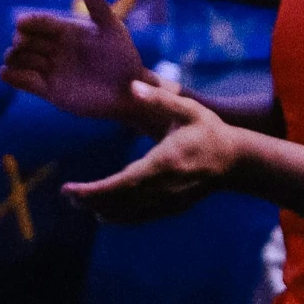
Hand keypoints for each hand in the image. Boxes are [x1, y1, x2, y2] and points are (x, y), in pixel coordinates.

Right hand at [1, 0, 160, 124]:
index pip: (43, 22)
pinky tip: (4, 73)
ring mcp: (51, 69)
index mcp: (68, 30)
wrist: (127, 91)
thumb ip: (99, 8)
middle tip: (18, 42)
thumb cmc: (123, 57)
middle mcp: (56, 48)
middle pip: (30, 41)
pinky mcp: (49, 90)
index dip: (31, 22)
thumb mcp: (113, 30)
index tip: (20, 22)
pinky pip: (27, 82)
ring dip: (15, 58)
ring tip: (10, 58)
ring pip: (25, 60)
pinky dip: (14, 78)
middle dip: (21, 40)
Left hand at [62, 84, 240, 222]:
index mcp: (163, 164)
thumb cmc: (210, 131)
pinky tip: (103, 212)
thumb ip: (160, 99)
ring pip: (127, 214)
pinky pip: (139, 217)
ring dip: (101, 210)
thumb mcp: (188, 109)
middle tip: (67, 195)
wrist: (236, 161)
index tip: (69, 190)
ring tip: (79, 201)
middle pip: (118, 204)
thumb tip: (133, 86)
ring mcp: (167, 202)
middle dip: (90, 201)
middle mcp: (163, 189)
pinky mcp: (171, 208)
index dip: (92, 192)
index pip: (120, 185)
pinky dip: (118, 216)